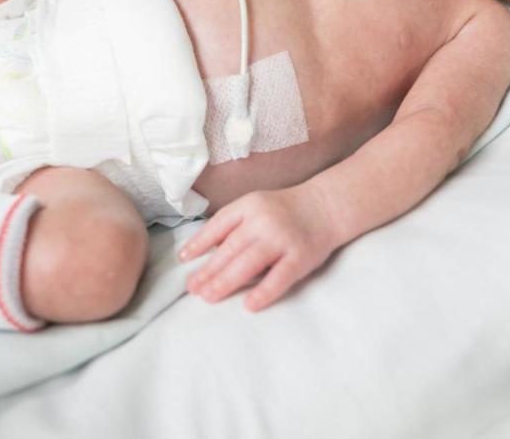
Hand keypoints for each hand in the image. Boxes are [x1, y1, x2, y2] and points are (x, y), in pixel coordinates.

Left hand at [179, 186, 337, 311]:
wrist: (326, 206)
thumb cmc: (284, 210)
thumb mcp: (256, 206)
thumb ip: (233, 224)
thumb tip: (205, 250)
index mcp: (249, 206)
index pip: (218, 224)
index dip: (199, 242)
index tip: (184, 259)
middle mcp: (263, 221)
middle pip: (230, 248)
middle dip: (208, 270)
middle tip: (192, 288)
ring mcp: (282, 239)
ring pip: (249, 263)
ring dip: (226, 281)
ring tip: (208, 296)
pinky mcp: (300, 257)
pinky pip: (280, 277)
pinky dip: (264, 292)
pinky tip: (249, 305)